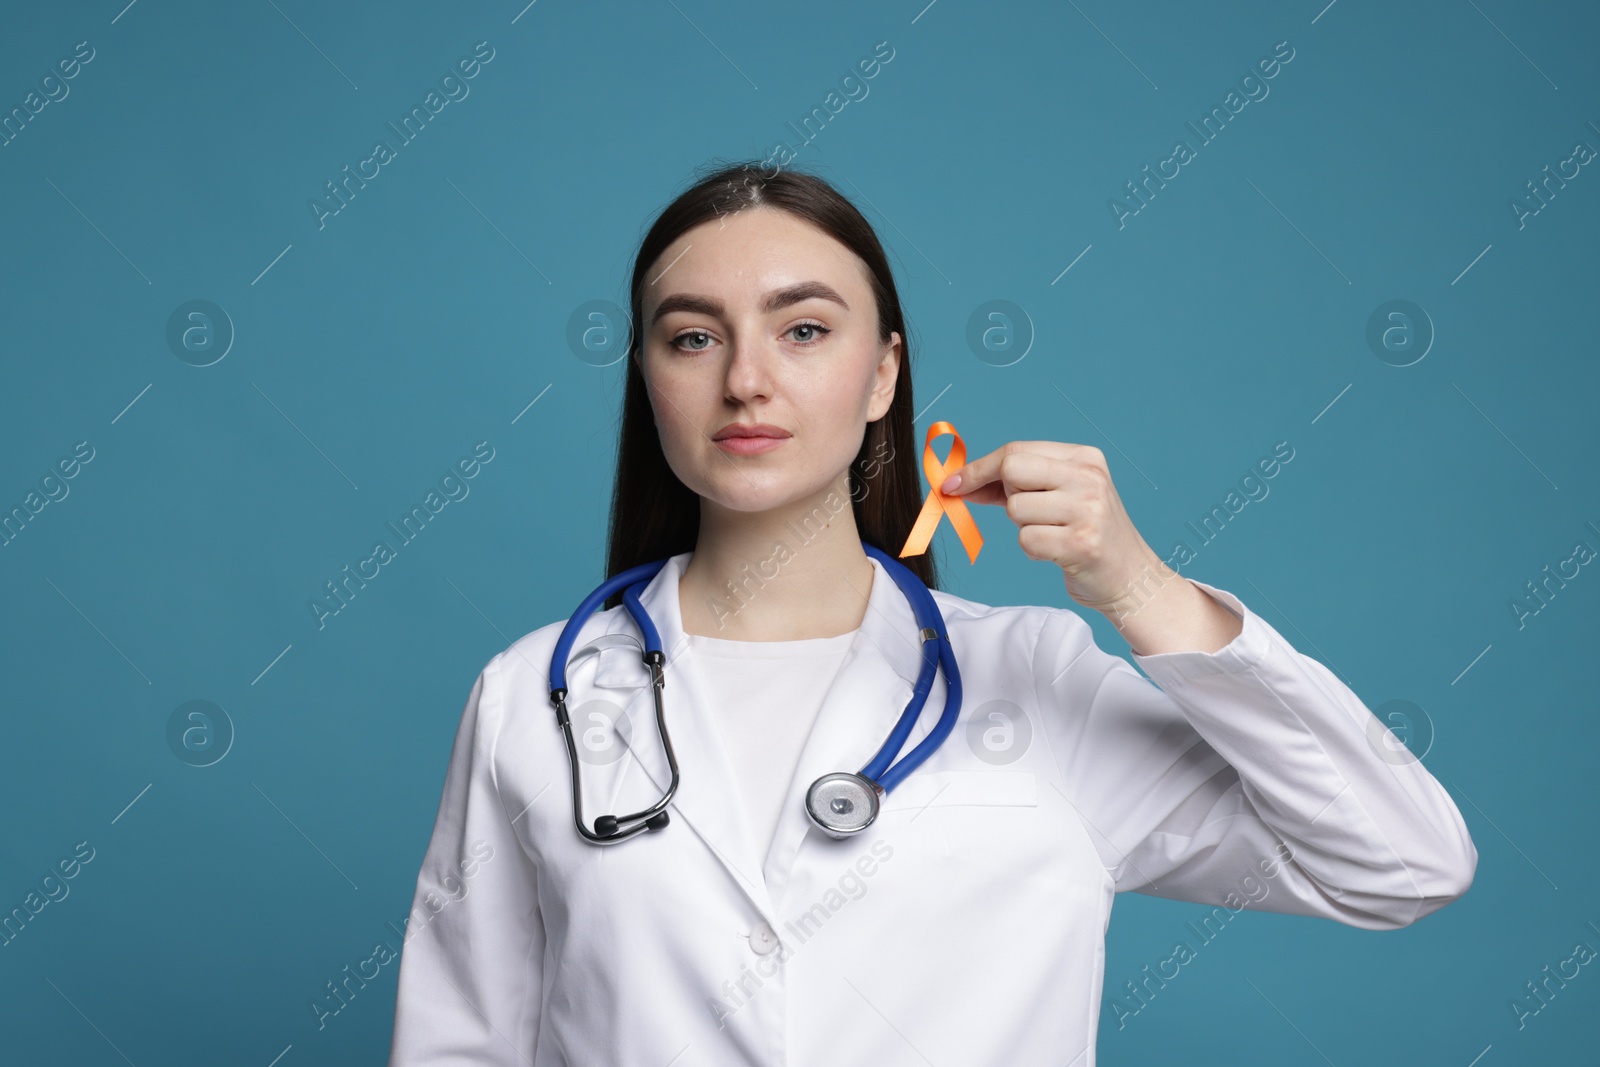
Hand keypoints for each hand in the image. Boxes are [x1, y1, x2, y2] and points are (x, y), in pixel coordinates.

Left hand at [939, 440, 1170, 617]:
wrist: (1130, 576)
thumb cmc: (1086, 534)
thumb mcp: (1061, 495)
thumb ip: (1016, 484)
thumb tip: (960, 482)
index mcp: (1085, 458)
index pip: (1016, 450)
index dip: (978, 468)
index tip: (954, 483)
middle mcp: (1089, 478)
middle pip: (1012, 470)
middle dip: (1005, 495)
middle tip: (1028, 513)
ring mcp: (1088, 509)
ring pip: (1016, 508)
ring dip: (1023, 527)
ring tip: (1053, 533)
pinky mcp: (1082, 543)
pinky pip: (1026, 540)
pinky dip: (1033, 549)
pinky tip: (1057, 551)